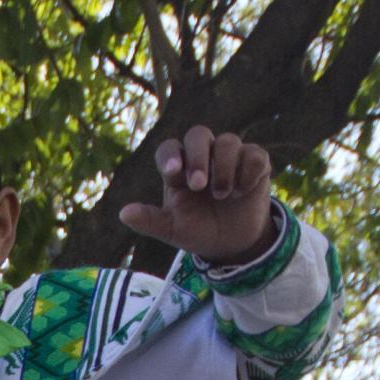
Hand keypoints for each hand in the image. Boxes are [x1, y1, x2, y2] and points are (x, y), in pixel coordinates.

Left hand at [120, 126, 275, 265]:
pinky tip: (242, 191)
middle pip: (198, 134)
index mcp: (179, 170)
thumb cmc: (197, 231)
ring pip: (228, 141)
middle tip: (198, 184)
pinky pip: (254, 154)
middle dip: (197, 155)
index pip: (170, 149)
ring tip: (222, 195)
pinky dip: (248, 171)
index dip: (170, 155)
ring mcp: (230, 157)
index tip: (172, 172)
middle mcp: (203, 157)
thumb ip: (150, 221)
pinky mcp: (255, 163)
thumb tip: (124, 214)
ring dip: (223, 168)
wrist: (230, 245)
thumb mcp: (172, 230)